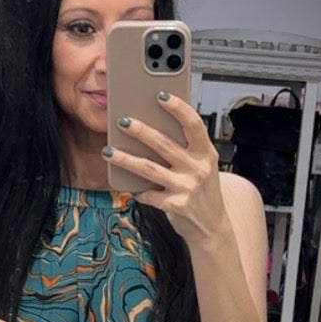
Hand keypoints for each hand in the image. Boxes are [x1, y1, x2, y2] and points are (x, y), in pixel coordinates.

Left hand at [108, 96, 227, 246]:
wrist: (212, 226)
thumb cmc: (203, 191)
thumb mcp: (203, 166)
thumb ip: (186, 148)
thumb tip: (154, 125)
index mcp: (207, 153)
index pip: (193, 124)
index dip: (178, 107)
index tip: (161, 95)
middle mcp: (198, 169)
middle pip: (164, 144)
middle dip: (141, 131)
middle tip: (122, 121)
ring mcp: (187, 188)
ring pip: (149, 169)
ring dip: (125, 159)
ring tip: (108, 151)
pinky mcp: (175, 206)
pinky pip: (148, 194)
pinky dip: (136, 190)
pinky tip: (128, 186)